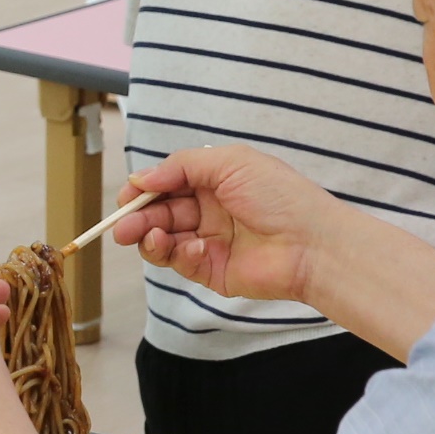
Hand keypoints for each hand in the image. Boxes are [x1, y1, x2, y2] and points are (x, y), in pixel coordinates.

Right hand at [115, 146, 343, 309]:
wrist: (312, 243)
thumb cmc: (280, 196)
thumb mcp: (229, 163)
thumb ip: (181, 166)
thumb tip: (141, 177)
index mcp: (214, 181)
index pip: (167, 183)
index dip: (143, 189)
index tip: (126, 196)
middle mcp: (209, 210)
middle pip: (159, 212)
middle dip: (137, 217)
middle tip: (122, 226)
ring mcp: (209, 241)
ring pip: (163, 239)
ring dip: (150, 236)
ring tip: (151, 235)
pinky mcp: (211, 270)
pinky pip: (180, 262)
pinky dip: (178, 254)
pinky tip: (194, 247)